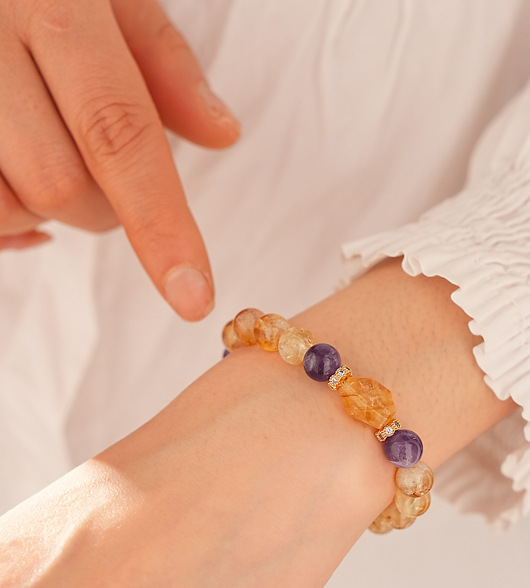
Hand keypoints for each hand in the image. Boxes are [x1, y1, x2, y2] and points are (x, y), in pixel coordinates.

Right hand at [0, 0, 240, 319]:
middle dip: (102, 209)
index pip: (117, 131)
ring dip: (44, 211)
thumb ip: (164, 61)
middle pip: (59, 184)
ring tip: (49, 160)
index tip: (192, 299)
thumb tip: (223, 133)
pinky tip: (12, 178)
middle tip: (108, 179)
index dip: (160, 224)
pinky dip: (3, 218)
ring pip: (4, 203)